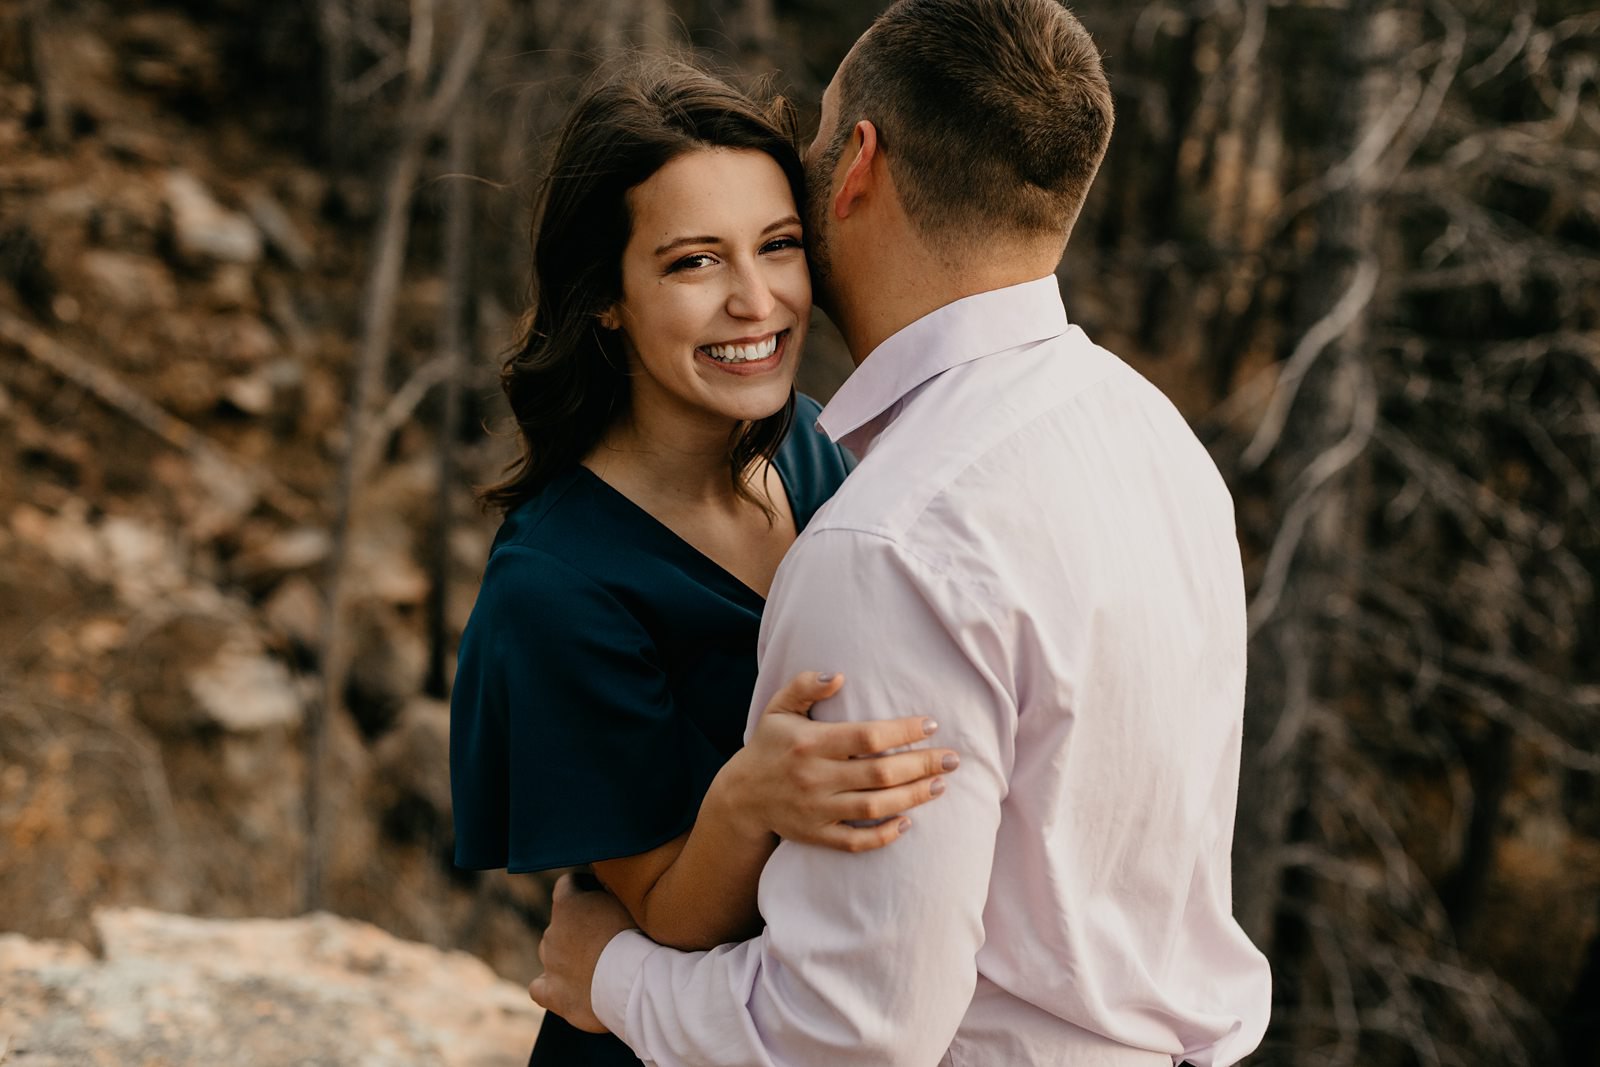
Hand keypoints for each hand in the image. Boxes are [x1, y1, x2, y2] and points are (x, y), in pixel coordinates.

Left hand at [528, 873, 637, 1032]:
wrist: (635, 981)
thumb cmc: (636, 936)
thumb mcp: (625, 900)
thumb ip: (605, 891)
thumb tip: (601, 886)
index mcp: (567, 904)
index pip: (567, 884)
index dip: (584, 887)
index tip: (601, 894)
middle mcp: (551, 932)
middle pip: (561, 923)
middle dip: (579, 927)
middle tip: (608, 936)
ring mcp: (550, 964)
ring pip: (551, 953)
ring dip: (568, 955)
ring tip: (598, 965)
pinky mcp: (553, 994)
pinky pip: (538, 988)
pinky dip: (550, 986)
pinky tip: (566, 987)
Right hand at [715, 671, 959, 851]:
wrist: (741, 796)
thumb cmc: (769, 744)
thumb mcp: (779, 707)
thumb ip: (805, 686)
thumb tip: (838, 676)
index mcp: (810, 742)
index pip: (867, 737)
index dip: (903, 731)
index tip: (930, 725)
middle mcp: (815, 777)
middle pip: (879, 773)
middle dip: (921, 766)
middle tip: (952, 760)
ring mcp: (816, 809)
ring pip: (874, 807)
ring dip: (912, 797)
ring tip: (939, 785)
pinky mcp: (817, 835)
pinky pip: (855, 841)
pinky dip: (883, 835)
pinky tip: (908, 821)